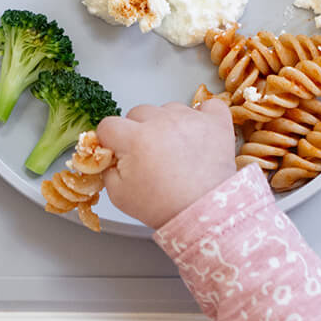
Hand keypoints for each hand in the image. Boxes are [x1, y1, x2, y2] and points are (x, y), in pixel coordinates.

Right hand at [96, 100, 236, 228]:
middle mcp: (162, 122)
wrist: (203, 214)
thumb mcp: (119, 195)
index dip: (109, 140)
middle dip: (137, 131)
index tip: (116, 151)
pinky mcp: (215, 122)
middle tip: (148, 155)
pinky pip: (207, 106)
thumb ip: (106, 169)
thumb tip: (107, 155)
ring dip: (167, 124)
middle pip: (137, 113)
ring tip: (174, 150)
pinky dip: (201, 117)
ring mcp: (190, 119)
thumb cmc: (164, 207)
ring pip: (168, 108)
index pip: (108, 125)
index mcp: (135, 138)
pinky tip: (197, 133)